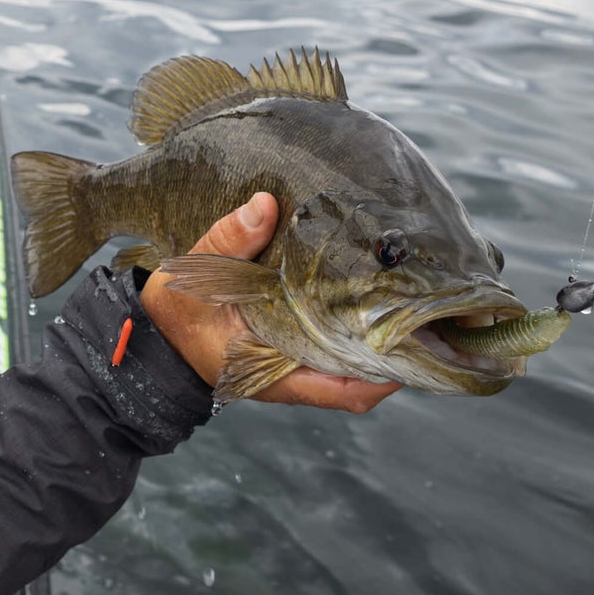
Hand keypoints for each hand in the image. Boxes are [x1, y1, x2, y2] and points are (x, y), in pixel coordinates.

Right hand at [140, 192, 400, 414]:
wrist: (154, 336)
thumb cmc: (174, 314)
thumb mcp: (193, 278)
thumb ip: (228, 242)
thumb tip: (265, 204)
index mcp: (271, 374)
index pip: (343, 390)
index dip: (387, 375)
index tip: (419, 343)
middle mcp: (293, 376)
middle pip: (363, 379)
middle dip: (400, 354)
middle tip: (438, 317)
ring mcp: (295, 364)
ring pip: (354, 363)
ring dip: (384, 339)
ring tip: (419, 303)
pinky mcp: (293, 349)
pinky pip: (338, 347)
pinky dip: (360, 325)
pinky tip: (379, 294)